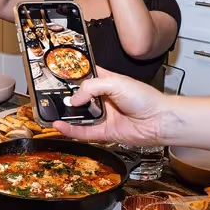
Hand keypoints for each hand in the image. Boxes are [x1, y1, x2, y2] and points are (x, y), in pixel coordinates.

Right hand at [54, 68, 169, 144]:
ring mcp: (104, 116)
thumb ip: (91, 87)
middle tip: (51, 96)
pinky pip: (84, 132)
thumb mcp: (116, 82)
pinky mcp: (104, 132)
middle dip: (67, 97)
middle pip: (80, 97)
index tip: (58, 76)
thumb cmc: (145, 98)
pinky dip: (70, 130)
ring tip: (51, 111)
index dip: (74, 76)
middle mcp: (104, 99)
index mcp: (108, 82)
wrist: (159, 120)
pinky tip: (59, 126)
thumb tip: (74, 99)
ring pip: (80, 116)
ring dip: (66, 115)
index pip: (87, 76)